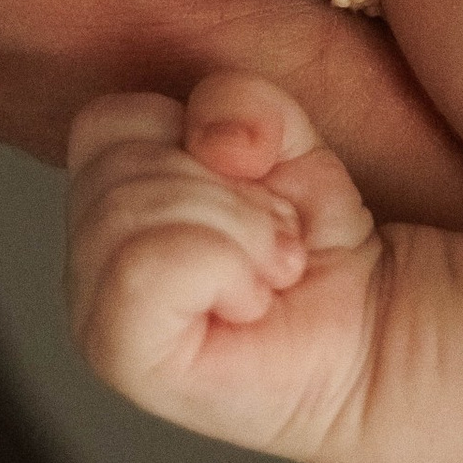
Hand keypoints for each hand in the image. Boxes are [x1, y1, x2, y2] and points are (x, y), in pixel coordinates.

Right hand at [67, 73, 381, 453]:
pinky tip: (252, 300)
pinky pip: (143, 268)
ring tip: (272, 269)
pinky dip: (222, 269)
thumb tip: (211, 139)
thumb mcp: (286, 142)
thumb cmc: (321, 245)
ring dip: (237, 231)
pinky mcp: (119, 358)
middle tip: (275, 241)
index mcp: (106, 198)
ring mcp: (93, 314)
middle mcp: (86, 259)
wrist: (376, 334)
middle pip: (120, 166)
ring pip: (129, 212)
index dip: (189, 134)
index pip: (106, 122)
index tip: (252, 183)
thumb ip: (241, 104)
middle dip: (229, 192)